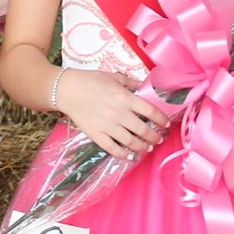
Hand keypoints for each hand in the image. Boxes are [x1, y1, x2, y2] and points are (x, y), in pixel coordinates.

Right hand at [53, 68, 168, 162]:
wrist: (67, 90)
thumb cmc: (91, 80)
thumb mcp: (114, 77)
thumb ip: (131, 82)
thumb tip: (145, 86)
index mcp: (125, 98)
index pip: (151, 112)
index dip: (162, 120)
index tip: (166, 124)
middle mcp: (119, 114)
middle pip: (144, 130)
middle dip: (155, 137)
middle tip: (159, 139)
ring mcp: (108, 126)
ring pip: (131, 142)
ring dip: (143, 147)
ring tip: (148, 148)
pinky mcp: (96, 135)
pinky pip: (113, 149)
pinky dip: (124, 155)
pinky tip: (130, 156)